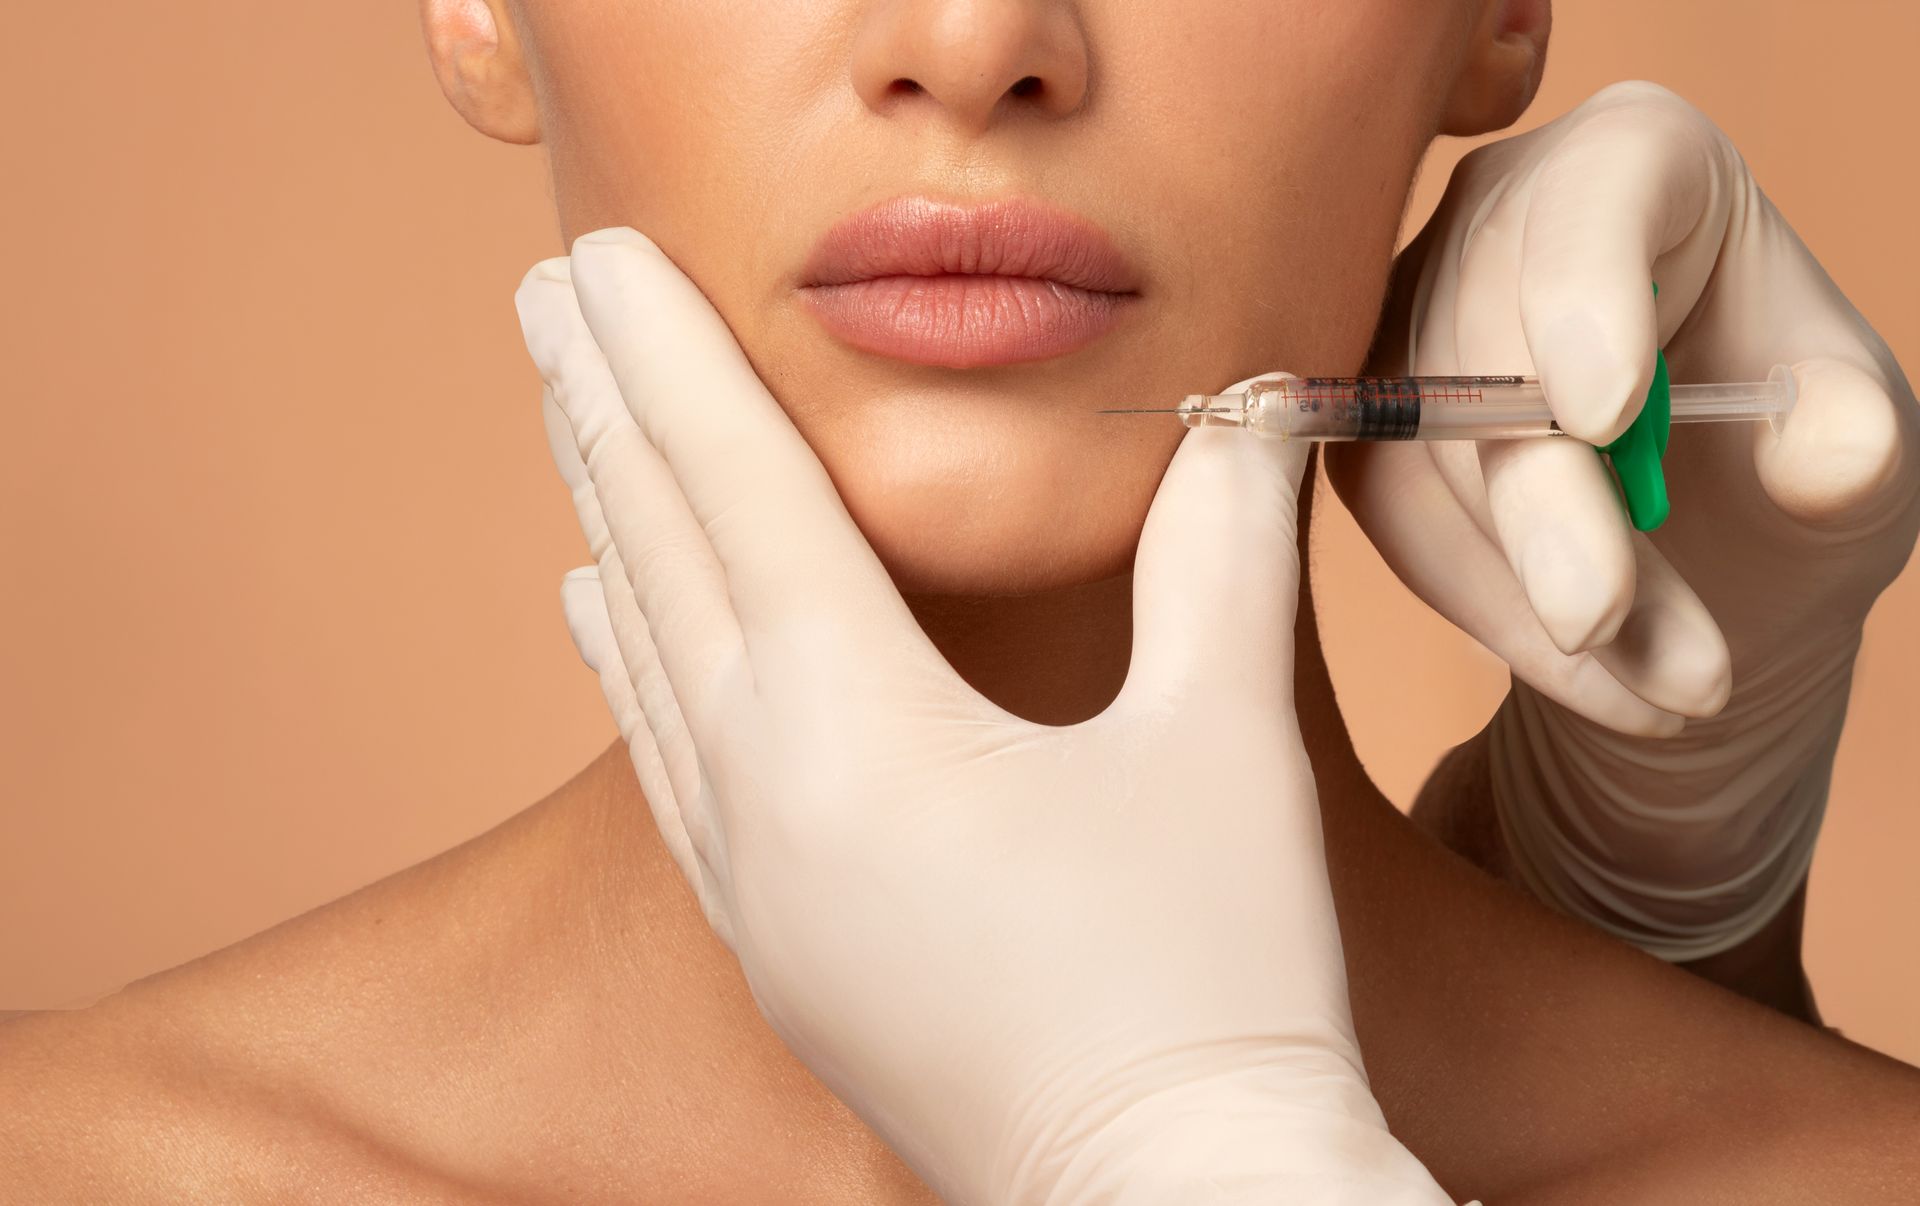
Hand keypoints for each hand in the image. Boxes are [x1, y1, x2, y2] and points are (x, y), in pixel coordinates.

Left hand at [517, 228, 1455, 1203]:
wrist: (1170, 1204)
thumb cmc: (1208, 980)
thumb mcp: (1224, 741)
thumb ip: (1222, 552)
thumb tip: (1257, 411)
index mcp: (856, 725)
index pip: (738, 489)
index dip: (673, 355)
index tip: (602, 255)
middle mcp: (764, 794)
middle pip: (660, 553)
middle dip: (606, 406)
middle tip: (548, 290)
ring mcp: (751, 879)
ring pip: (643, 653)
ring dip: (607, 518)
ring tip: (570, 417)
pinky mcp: (772, 942)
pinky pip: (660, 760)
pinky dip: (625, 659)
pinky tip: (598, 611)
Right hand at [1328, 82, 1919, 957]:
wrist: (1709, 544)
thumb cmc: (1785, 451)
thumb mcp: (1856, 447)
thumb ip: (1854, 445)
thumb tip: (1827, 460)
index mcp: (1638, 163)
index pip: (1590, 200)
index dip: (1587, 298)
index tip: (1605, 417)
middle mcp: (1499, 217)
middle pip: (1482, 345)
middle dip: (1546, 503)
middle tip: (1607, 623)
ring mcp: (1412, 316)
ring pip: (1424, 449)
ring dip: (1528, 587)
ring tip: (1663, 688)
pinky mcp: (1366, 421)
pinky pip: (1396, 519)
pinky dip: (1493, 613)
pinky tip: (1598, 679)